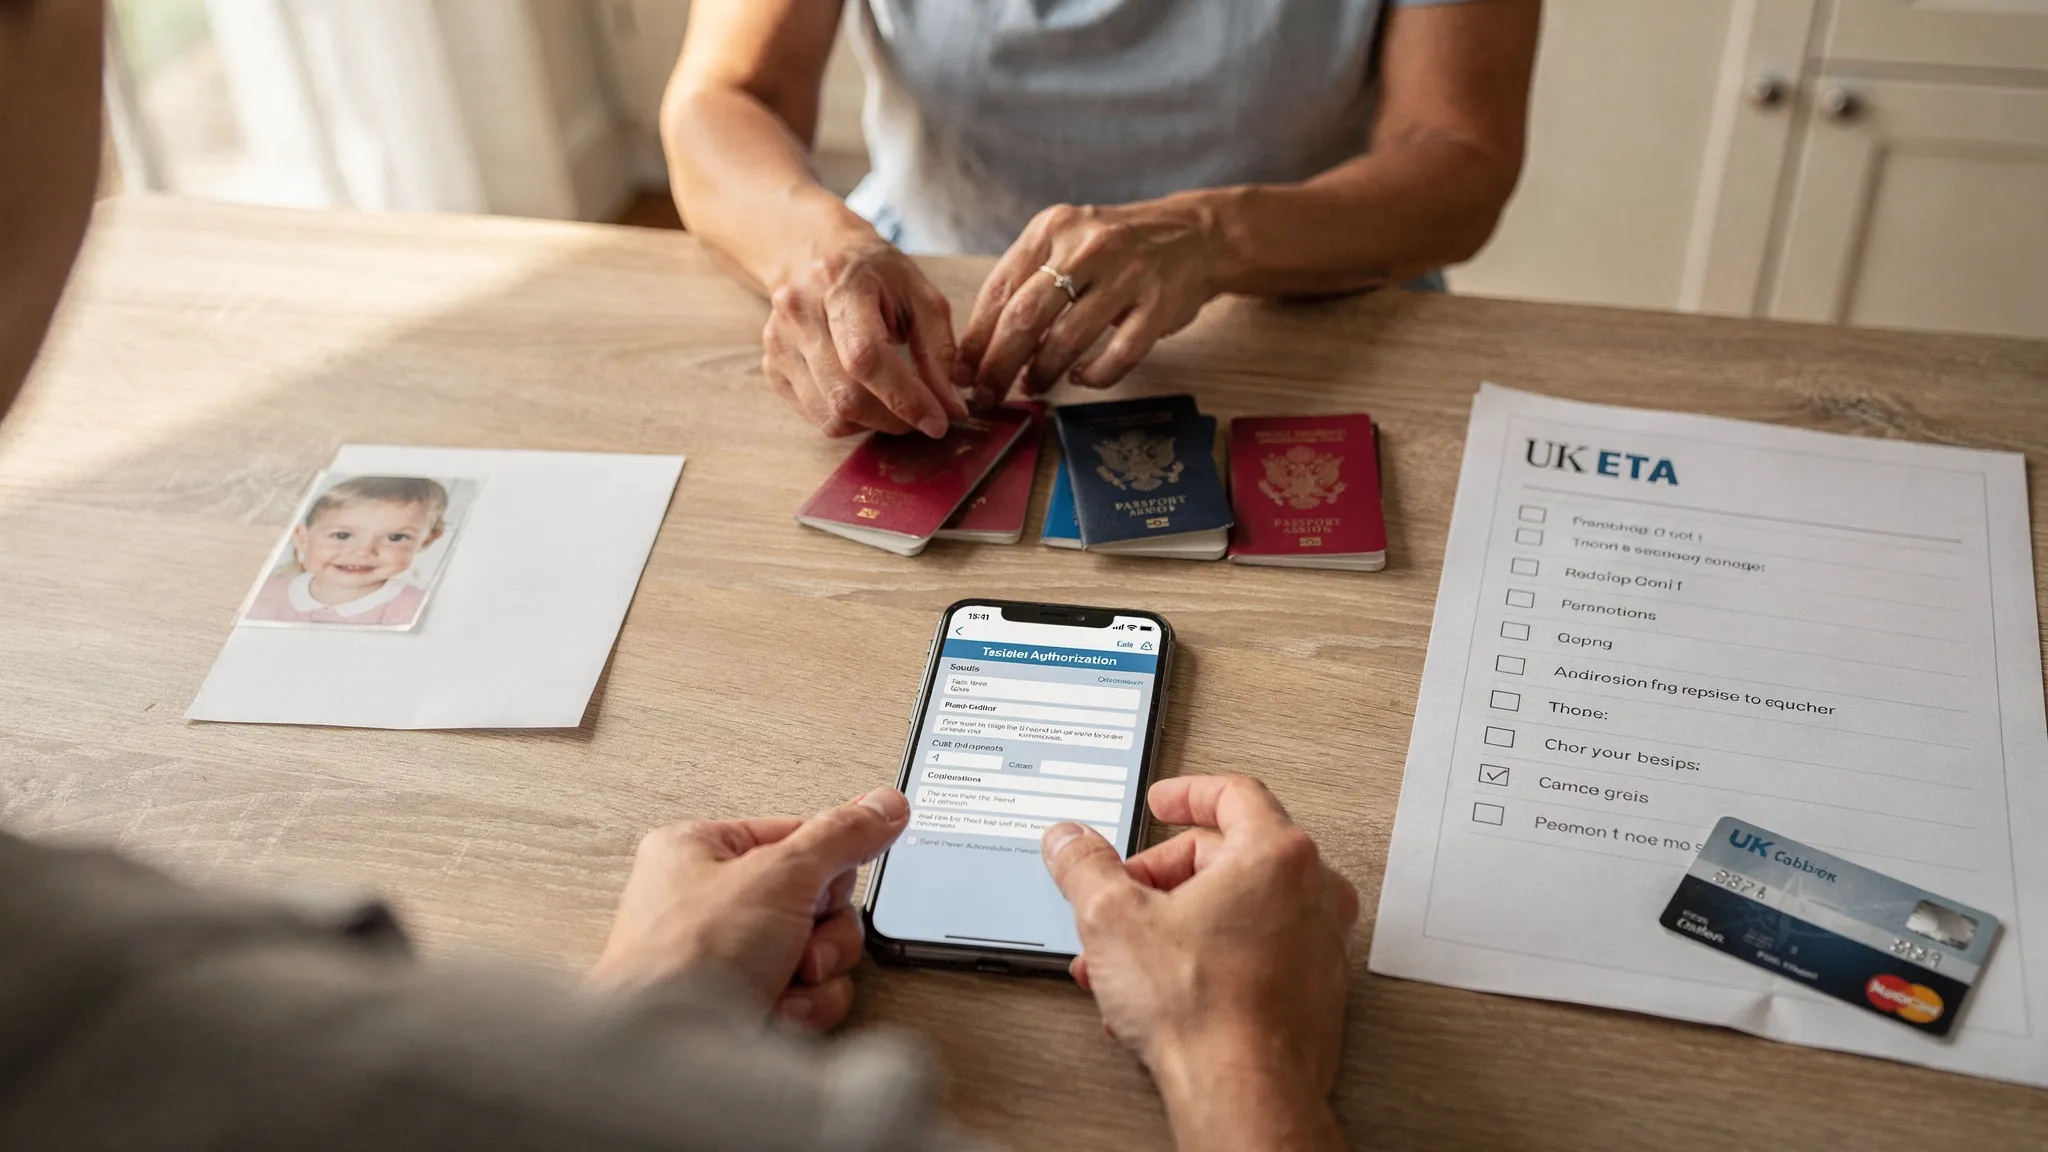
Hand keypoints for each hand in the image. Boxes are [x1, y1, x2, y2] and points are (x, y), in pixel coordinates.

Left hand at [589, 787, 909, 1028]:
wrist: (671, 1056)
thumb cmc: (687, 961)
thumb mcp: (779, 875)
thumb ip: (840, 835)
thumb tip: (883, 805)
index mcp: (700, 852)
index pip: (796, 836)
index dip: (823, 864)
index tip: (834, 877)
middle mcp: (711, 903)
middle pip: (817, 898)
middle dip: (822, 930)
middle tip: (799, 940)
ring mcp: (730, 958)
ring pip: (820, 950)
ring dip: (818, 971)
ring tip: (787, 981)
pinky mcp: (748, 1005)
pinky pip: (810, 993)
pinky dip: (807, 1006)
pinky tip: (780, 1012)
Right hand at [763, 233, 967, 437]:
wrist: (822, 256)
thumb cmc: (878, 276)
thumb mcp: (921, 297)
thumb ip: (939, 352)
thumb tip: (950, 409)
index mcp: (838, 284)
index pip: (866, 356)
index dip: (904, 397)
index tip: (938, 420)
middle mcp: (798, 312)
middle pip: (846, 395)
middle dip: (894, 418)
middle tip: (923, 415)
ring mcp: (778, 342)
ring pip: (831, 415)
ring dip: (874, 423)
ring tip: (896, 404)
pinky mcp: (772, 366)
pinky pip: (817, 416)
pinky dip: (851, 420)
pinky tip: (866, 396)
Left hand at [959, 198, 1220, 401]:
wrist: (1195, 236)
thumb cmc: (1117, 250)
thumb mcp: (1067, 244)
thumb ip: (1028, 284)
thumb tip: (982, 349)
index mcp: (1052, 228)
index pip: (1000, 289)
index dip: (977, 338)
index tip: (962, 373)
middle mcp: (1087, 246)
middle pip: (1026, 316)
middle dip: (999, 364)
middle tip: (988, 393)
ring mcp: (1127, 275)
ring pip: (1068, 338)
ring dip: (1043, 372)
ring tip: (1034, 387)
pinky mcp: (1158, 305)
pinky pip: (1118, 354)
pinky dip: (1094, 375)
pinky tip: (1082, 378)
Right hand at [1041, 775, 1358, 1151]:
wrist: (1243, 1092)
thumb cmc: (1205, 1010)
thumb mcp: (1113, 918)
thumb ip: (1084, 866)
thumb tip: (1069, 842)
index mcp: (1277, 855)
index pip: (1235, 793)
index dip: (1187, 793)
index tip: (1164, 802)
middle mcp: (1313, 892)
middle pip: (1228, 857)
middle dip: (1160, 881)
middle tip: (1122, 900)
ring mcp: (1320, 944)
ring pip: (1237, 911)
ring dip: (1175, 926)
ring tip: (1126, 959)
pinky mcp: (1314, 990)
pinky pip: (1254, 952)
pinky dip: (1208, 958)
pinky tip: (1162, 991)